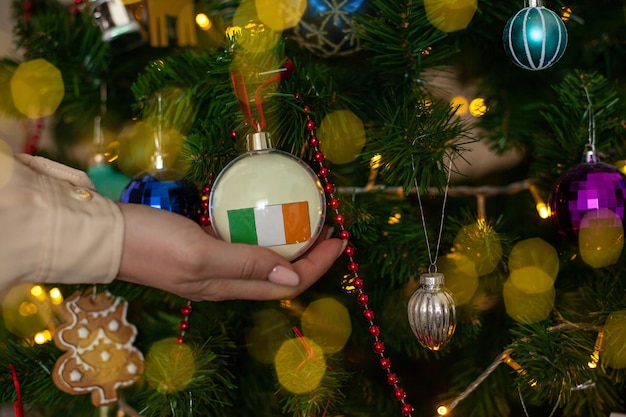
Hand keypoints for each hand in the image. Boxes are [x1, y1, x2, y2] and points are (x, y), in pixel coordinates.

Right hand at [117, 203, 344, 300]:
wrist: (106, 235)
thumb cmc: (151, 243)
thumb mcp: (201, 254)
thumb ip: (247, 263)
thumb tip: (292, 278)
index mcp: (229, 286)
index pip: (288, 284)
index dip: (319, 264)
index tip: (341, 238)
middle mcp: (226, 280)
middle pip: (281, 273)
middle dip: (312, 254)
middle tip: (330, 225)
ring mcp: (214, 265)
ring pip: (265, 259)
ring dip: (290, 242)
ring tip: (308, 219)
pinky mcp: (202, 247)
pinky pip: (245, 244)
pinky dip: (264, 232)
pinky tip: (266, 215)